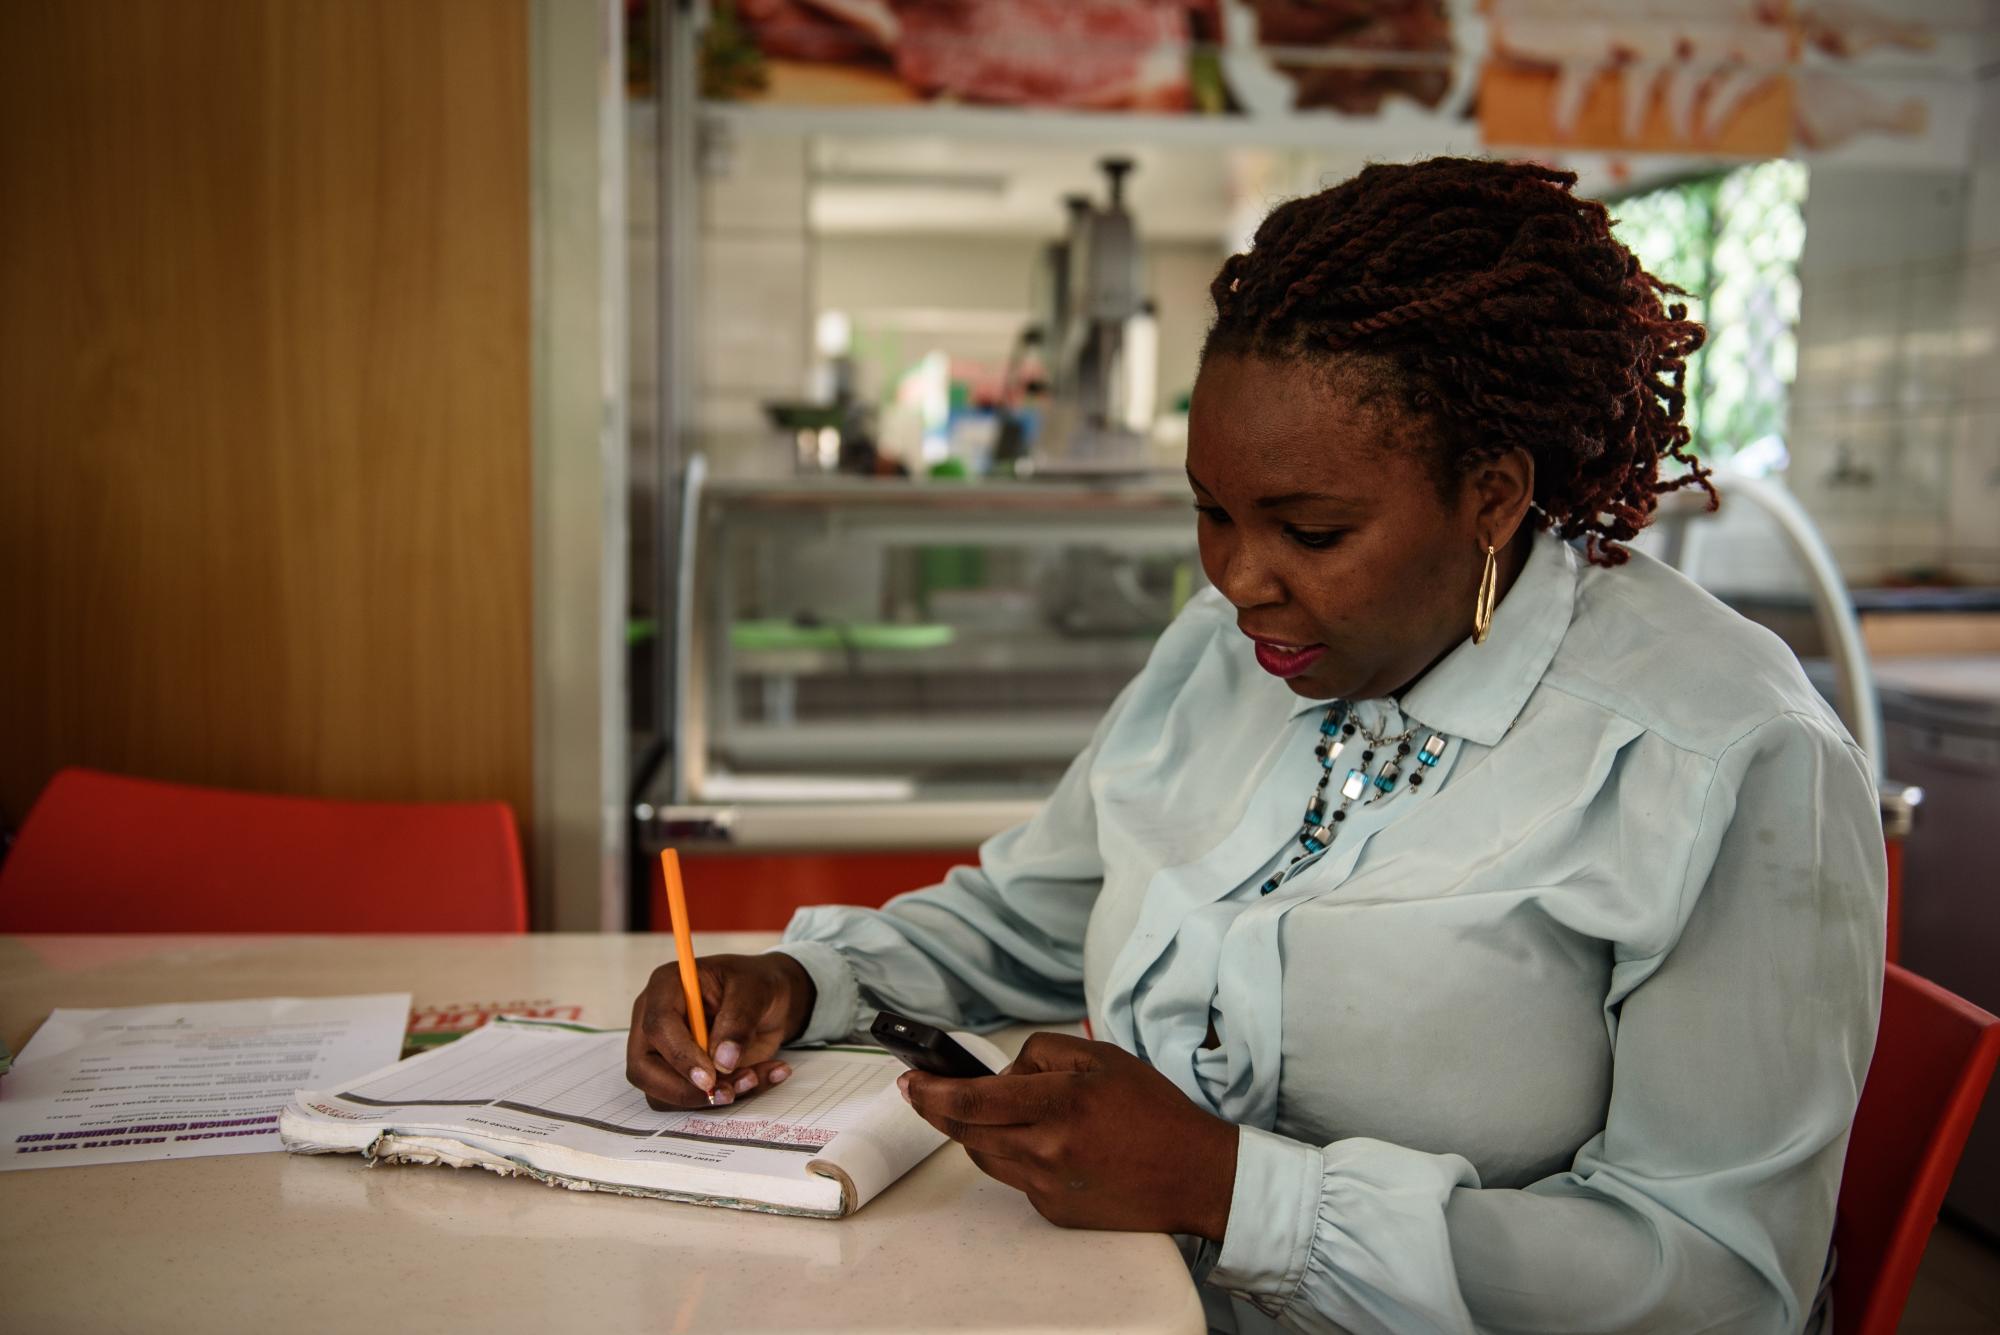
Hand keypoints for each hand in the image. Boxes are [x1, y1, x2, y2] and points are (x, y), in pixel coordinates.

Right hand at [625, 952, 816, 1109]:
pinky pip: (688, 1100)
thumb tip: (723, 1061)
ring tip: (753, 1078)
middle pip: (643, 1068)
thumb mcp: (756, 990)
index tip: (710, 1077)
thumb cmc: (756, 984)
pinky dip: (722, 1099)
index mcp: (667, 986)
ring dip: (707, 1098)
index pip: (657, 1026)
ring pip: (663, 1093)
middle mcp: (656, 1020)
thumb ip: (740, 1020)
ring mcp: (664, 1050)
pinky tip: (756, 1078)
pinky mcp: (679, 1074)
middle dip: (685, 1090)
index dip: (680, 1056)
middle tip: (727, 1093)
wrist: (770, 1000)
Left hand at [899, 1031, 1238, 1239]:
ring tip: (987, 1110)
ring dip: (975, 1132)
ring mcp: (1047, 1186)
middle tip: (921, 1092)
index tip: (908, 1081)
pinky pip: (1015, 1177)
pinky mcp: (1053, 1210)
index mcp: (1061, 1103)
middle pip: (967, 1132)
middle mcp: (1047, 1149)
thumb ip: (1045, 1053)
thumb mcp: (1102, 1058)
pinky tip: (1041, 1141)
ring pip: (985, 1155)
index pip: (973, 1100)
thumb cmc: (1153, 1110)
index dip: (932, 1092)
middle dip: (938, 1110)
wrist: (1193, 1174)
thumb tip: (1002, 1070)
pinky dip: (1014, 1154)